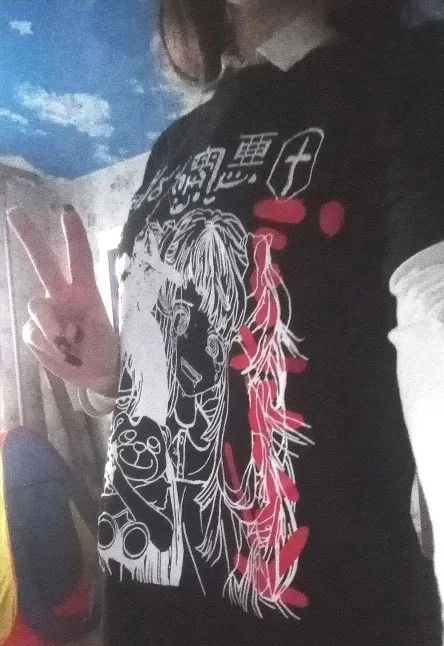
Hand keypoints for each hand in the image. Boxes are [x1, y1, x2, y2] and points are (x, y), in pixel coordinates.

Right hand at [8, 205, 118, 396]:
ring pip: (35, 306)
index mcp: (86, 291)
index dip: (73, 235)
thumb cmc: (105, 349)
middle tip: (14, 212)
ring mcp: (47, 312)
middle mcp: (63, 296)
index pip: (80, 259)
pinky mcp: (33, 332)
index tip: (66, 211)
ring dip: (51, 326)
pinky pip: (33, 333)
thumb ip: (76, 326)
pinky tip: (60, 353)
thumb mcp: (102, 336)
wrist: (96, 375)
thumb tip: (52, 329)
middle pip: (44, 263)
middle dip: (30, 237)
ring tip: (69, 345)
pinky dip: (47, 346)